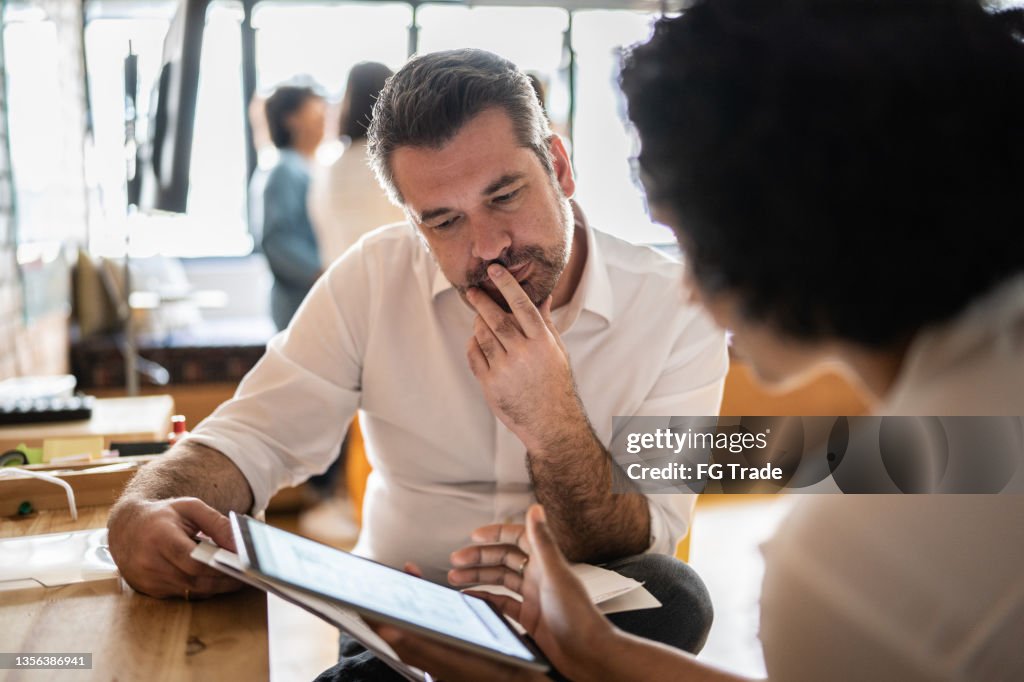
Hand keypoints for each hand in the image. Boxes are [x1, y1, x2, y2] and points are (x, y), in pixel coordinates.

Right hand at [107, 496, 242, 598]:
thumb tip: (239, 545)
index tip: (243, 566)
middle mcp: (149, 562)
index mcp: (159, 537)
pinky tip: (216, 580)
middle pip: (194, 580)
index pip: (193, 560)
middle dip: (224, 580)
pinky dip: (201, 588)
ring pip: (190, 590)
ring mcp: (147, 580)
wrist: (127, 527)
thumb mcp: (191, 508)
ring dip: (216, 586)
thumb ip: (217, 523)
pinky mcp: (149, 590)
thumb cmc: (163, 515)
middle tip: (248, 576)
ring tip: (237, 578)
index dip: (219, 566)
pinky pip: (182, 594)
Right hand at [378, 505, 613, 679]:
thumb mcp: (555, 574)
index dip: (496, 533)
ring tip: (455, 578)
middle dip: (479, 557)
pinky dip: (486, 598)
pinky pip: (502, 603)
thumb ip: (543, 541)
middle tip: (456, 559)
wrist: (587, 653)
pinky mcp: (529, 617)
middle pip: (503, 559)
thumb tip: (536, 508)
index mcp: (545, 562)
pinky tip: (472, 597)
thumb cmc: (577, 615)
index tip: (475, 535)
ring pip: (500, 580)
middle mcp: (538, 576)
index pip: (517, 538)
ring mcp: (533, 597)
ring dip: (478, 577)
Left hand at [465, 264, 584, 451]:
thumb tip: (543, 295)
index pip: (522, 305)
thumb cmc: (555, 382)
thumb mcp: (557, 350)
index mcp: (542, 342)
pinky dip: (472, 344)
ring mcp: (505, 369)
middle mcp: (523, 353)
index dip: (507, 285)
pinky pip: (474, 356)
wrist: (550, 422)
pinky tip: (476, 340)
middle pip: (496, 318)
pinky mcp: (490, 384)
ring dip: (477, 323)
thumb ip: (545, 322)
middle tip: (473, 291)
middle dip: (482, 301)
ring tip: (478, 318)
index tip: (495, 270)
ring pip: (482, 336)